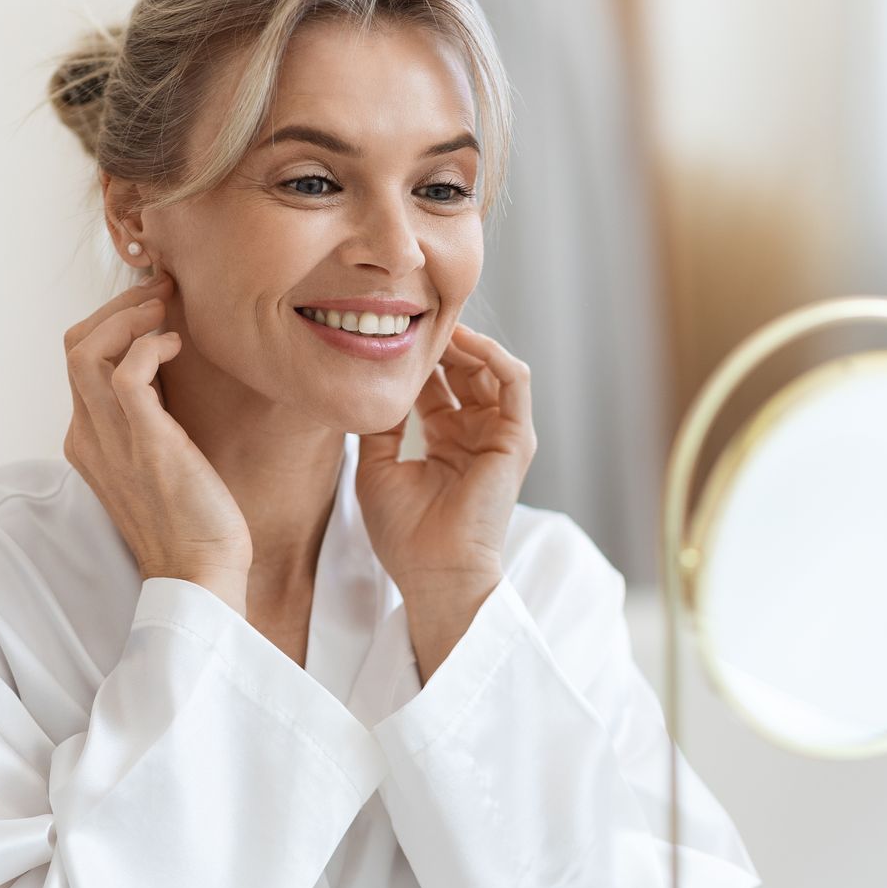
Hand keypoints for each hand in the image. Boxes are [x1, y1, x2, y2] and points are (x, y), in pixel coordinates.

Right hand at [62, 270, 251, 611]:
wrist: (201, 573)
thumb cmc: (193, 521)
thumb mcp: (159, 461)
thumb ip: (149, 420)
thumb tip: (167, 375)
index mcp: (87, 440)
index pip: (77, 359)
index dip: (111, 322)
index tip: (152, 306)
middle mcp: (88, 437)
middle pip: (73, 344)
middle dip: (114, 308)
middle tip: (159, 293)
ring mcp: (111, 441)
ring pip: (85, 350)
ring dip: (127, 316)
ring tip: (164, 308)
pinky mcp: (145, 444)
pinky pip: (126, 372)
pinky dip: (148, 346)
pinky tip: (176, 346)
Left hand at [356, 322, 535, 601]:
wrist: (434, 571)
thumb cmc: (404, 534)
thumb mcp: (376, 467)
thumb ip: (380, 424)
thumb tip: (369, 383)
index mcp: (445, 442)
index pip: (436, 385)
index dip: (416, 358)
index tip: (389, 332)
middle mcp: (474, 435)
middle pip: (463, 371)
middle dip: (440, 343)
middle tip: (414, 316)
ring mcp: (498, 436)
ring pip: (489, 369)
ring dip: (465, 343)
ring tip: (437, 322)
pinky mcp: (517, 439)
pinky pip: (514, 382)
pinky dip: (494, 355)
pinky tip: (465, 341)